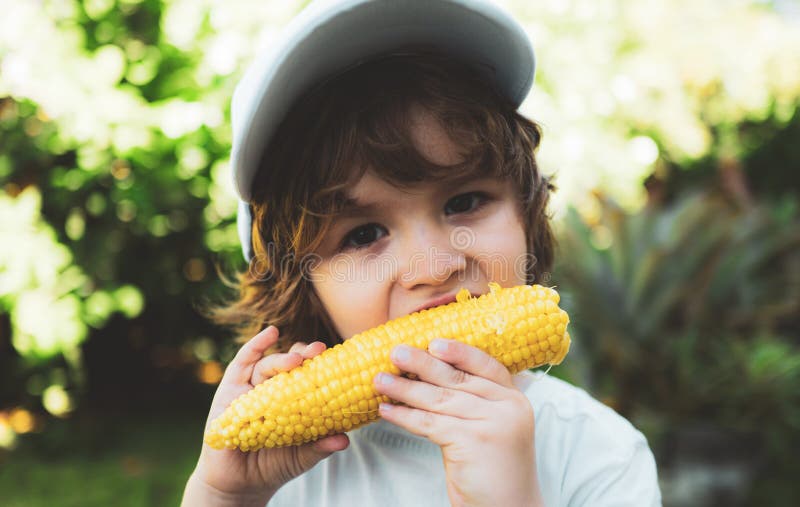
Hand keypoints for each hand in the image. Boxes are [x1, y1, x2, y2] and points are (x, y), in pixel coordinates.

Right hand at [183, 326, 348, 505]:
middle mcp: (273, 388)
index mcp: (293, 398)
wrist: (240, 485)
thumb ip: (321, 446)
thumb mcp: (302, 456)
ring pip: (268, 364)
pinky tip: (270, 334)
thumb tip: (345, 440)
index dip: (320, 363)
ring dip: (282, 358)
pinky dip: (255, 346)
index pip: (308, 373)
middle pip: (289, 363)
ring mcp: (250, 388)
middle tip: (319, 351)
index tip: (335, 358)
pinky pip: (241, 364)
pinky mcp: (228, 391)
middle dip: (304, 355)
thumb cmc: (274, 465)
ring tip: (297, 359)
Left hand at [373, 339, 543, 506]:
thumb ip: (475, 404)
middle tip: (395, 351)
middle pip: (457, 379)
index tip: (433, 341)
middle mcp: (507, 407)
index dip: (460, 352)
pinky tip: (386, 410)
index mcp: (514, 400)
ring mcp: (492, 423)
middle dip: (422, 363)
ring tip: (380, 380)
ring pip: (439, 399)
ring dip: (405, 389)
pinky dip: (404, 416)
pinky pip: (430, 422)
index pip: (487, 365)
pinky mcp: (472, 441)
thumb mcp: (493, 429)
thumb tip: (431, 377)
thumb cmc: (493, 471)